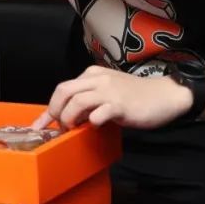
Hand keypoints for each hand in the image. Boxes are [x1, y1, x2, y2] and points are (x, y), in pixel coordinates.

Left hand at [32, 66, 192, 130]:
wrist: (164, 95)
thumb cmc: (134, 95)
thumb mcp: (107, 90)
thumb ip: (89, 98)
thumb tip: (69, 116)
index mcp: (91, 74)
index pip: (62, 88)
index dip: (49, 107)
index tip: (40, 124)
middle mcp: (97, 79)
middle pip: (64, 91)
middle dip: (55, 111)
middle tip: (58, 127)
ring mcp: (109, 91)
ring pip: (77, 101)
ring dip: (70, 118)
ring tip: (73, 129)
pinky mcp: (120, 105)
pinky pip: (98, 113)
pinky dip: (92, 122)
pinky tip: (95, 127)